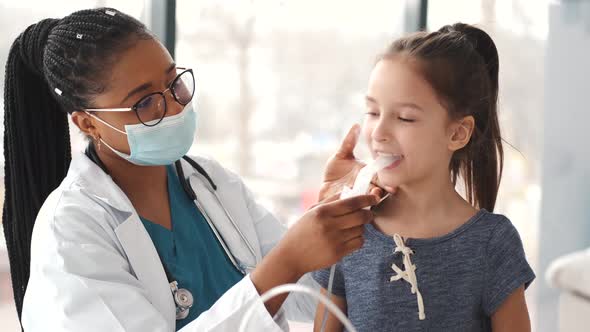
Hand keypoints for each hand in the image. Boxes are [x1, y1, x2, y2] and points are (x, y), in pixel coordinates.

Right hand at [249, 193, 377, 316]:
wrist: (291, 256)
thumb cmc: (301, 231)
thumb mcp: (311, 212)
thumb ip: (330, 201)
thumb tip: (350, 192)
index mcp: (322, 212)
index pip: (351, 202)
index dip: (366, 199)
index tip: (374, 197)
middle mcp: (329, 225)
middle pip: (360, 216)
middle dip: (368, 214)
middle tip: (367, 214)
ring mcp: (334, 241)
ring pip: (361, 230)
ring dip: (360, 227)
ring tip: (351, 227)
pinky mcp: (338, 253)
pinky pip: (358, 243)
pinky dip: (358, 239)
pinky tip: (349, 238)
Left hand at [319, 124, 394, 201]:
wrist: (323, 190)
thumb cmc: (334, 174)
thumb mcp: (340, 156)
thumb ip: (348, 142)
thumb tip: (356, 126)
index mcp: (367, 176)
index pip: (381, 177)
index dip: (386, 181)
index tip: (391, 184)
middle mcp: (366, 188)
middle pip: (378, 190)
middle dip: (379, 191)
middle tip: (377, 190)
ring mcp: (359, 199)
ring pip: (369, 201)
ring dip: (370, 199)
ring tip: (369, 197)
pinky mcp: (349, 208)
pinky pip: (355, 209)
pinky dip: (356, 207)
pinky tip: (355, 204)